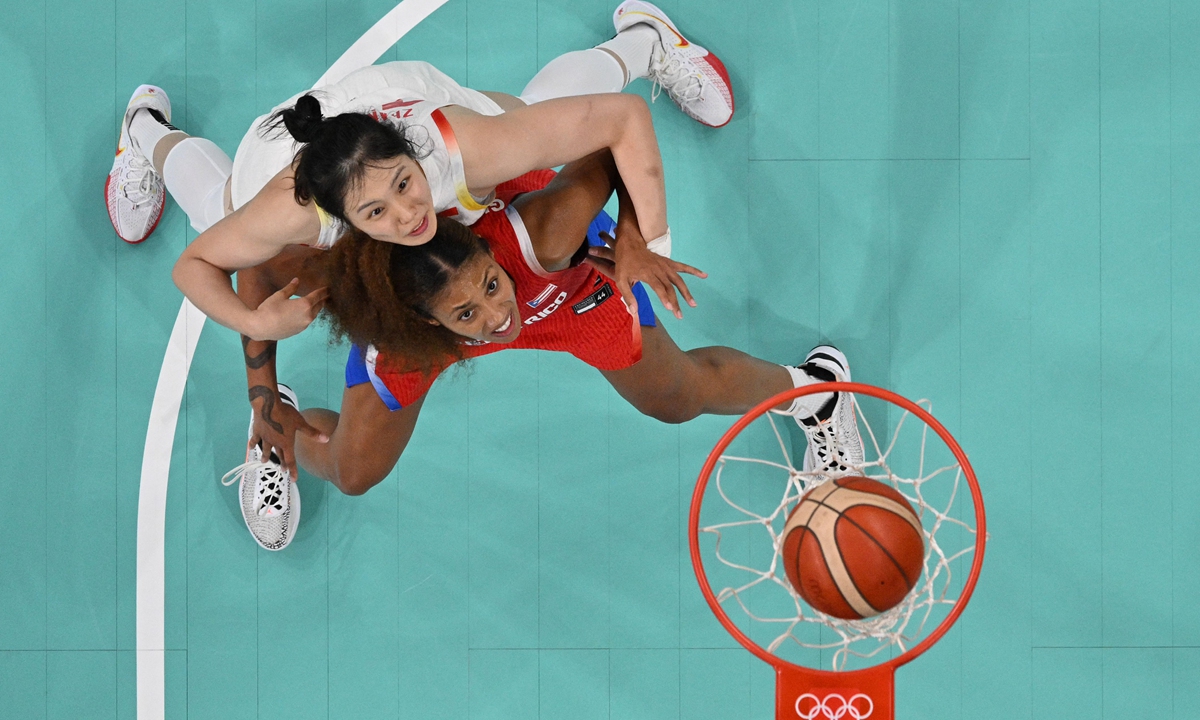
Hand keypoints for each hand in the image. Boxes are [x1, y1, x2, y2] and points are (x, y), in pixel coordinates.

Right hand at [248, 386, 328, 479]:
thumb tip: (326, 439)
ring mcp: (265, 438)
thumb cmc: (285, 414)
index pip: (291, 460)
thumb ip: (312, 432)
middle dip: (282, 463)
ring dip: (265, 456)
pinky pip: (255, 439)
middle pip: (279, 455)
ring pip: (266, 449)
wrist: (268, 405)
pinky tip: (250, 447)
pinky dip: (252, 444)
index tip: (293, 479)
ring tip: (263, 461)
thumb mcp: (300, 422)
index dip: (293, 470)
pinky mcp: (258, 431)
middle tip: (283, 470)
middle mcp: (275, 443)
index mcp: (286, 443)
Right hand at [249, 278, 328, 340]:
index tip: (328, 288)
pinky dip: (309, 315)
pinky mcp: (299, 331)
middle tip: (326, 295)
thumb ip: (291, 288)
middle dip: (322, 299)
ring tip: (318, 303)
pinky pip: (308, 321)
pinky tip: (306, 313)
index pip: (318, 296)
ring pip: (314, 314)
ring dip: (317, 308)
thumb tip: (297, 280)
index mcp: (305, 305)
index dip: (324, 291)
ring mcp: (304, 325)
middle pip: (319, 306)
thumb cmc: (269, 309)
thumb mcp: (280, 295)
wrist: (261, 327)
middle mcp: (308, 316)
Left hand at [584, 227, 705, 319]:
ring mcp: (665, 266)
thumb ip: (628, 296)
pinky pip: (683, 267)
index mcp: (648, 274)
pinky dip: (694, 270)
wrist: (630, 243)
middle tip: (679, 316)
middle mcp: (659, 270)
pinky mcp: (668, 263)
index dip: (664, 298)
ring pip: (678, 280)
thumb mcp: (621, 280)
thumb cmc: (625, 264)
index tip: (670, 308)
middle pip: (670, 287)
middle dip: (676, 302)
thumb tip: (634, 311)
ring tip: (693, 304)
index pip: (659, 287)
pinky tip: (704, 275)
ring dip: (686, 292)